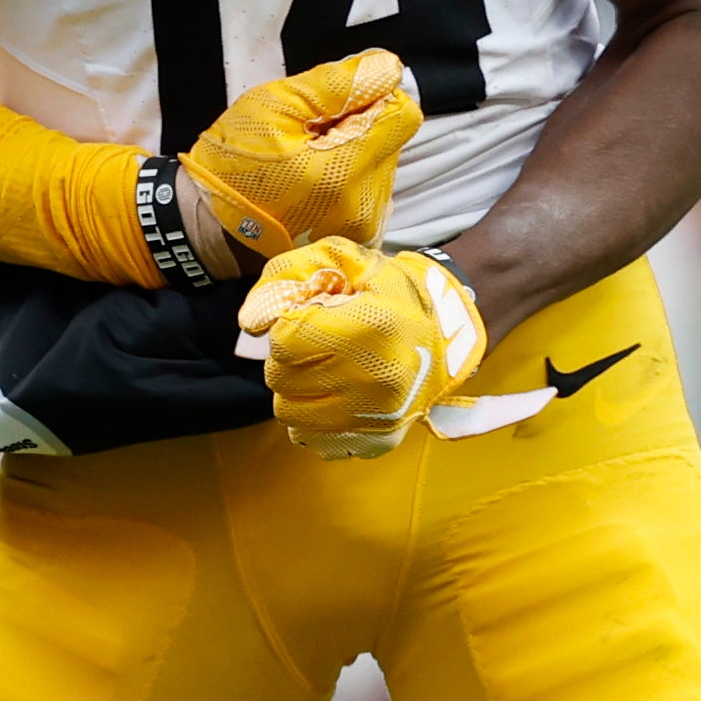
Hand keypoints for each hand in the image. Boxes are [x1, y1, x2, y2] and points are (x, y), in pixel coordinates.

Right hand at [179, 50, 420, 255]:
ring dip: (353, 151)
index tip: (333, 107)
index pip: (402, 115)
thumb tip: (388, 68)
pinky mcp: (362, 236)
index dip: (371, 98)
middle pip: (391, 139)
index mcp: (346, 168)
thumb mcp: (275, 105)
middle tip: (309, 135)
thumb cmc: (234, 164)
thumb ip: (337, 85)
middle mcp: (367, 202)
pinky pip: (371, 188)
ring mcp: (366, 224)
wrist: (213, 226)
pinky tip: (315, 181)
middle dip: (357, 127)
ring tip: (307, 159)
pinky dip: (349, 176)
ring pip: (382, 162)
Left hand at [239, 240, 487, 457]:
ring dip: (295, 387)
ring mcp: (379, 417)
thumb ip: (288, 275)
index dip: (287, 325)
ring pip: (290, 412)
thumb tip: (250, 321)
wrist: (450, 332)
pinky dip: (313, 417)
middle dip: (287, 356)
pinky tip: (331, 394)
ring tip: (320, 368)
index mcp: (371, 328)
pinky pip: (315, 439)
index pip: (285, 340)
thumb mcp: (344, 260)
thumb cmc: (391, 291)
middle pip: (282, 377)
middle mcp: (376, 379)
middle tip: (314, 343)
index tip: (309, 318)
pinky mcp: (378, 441)